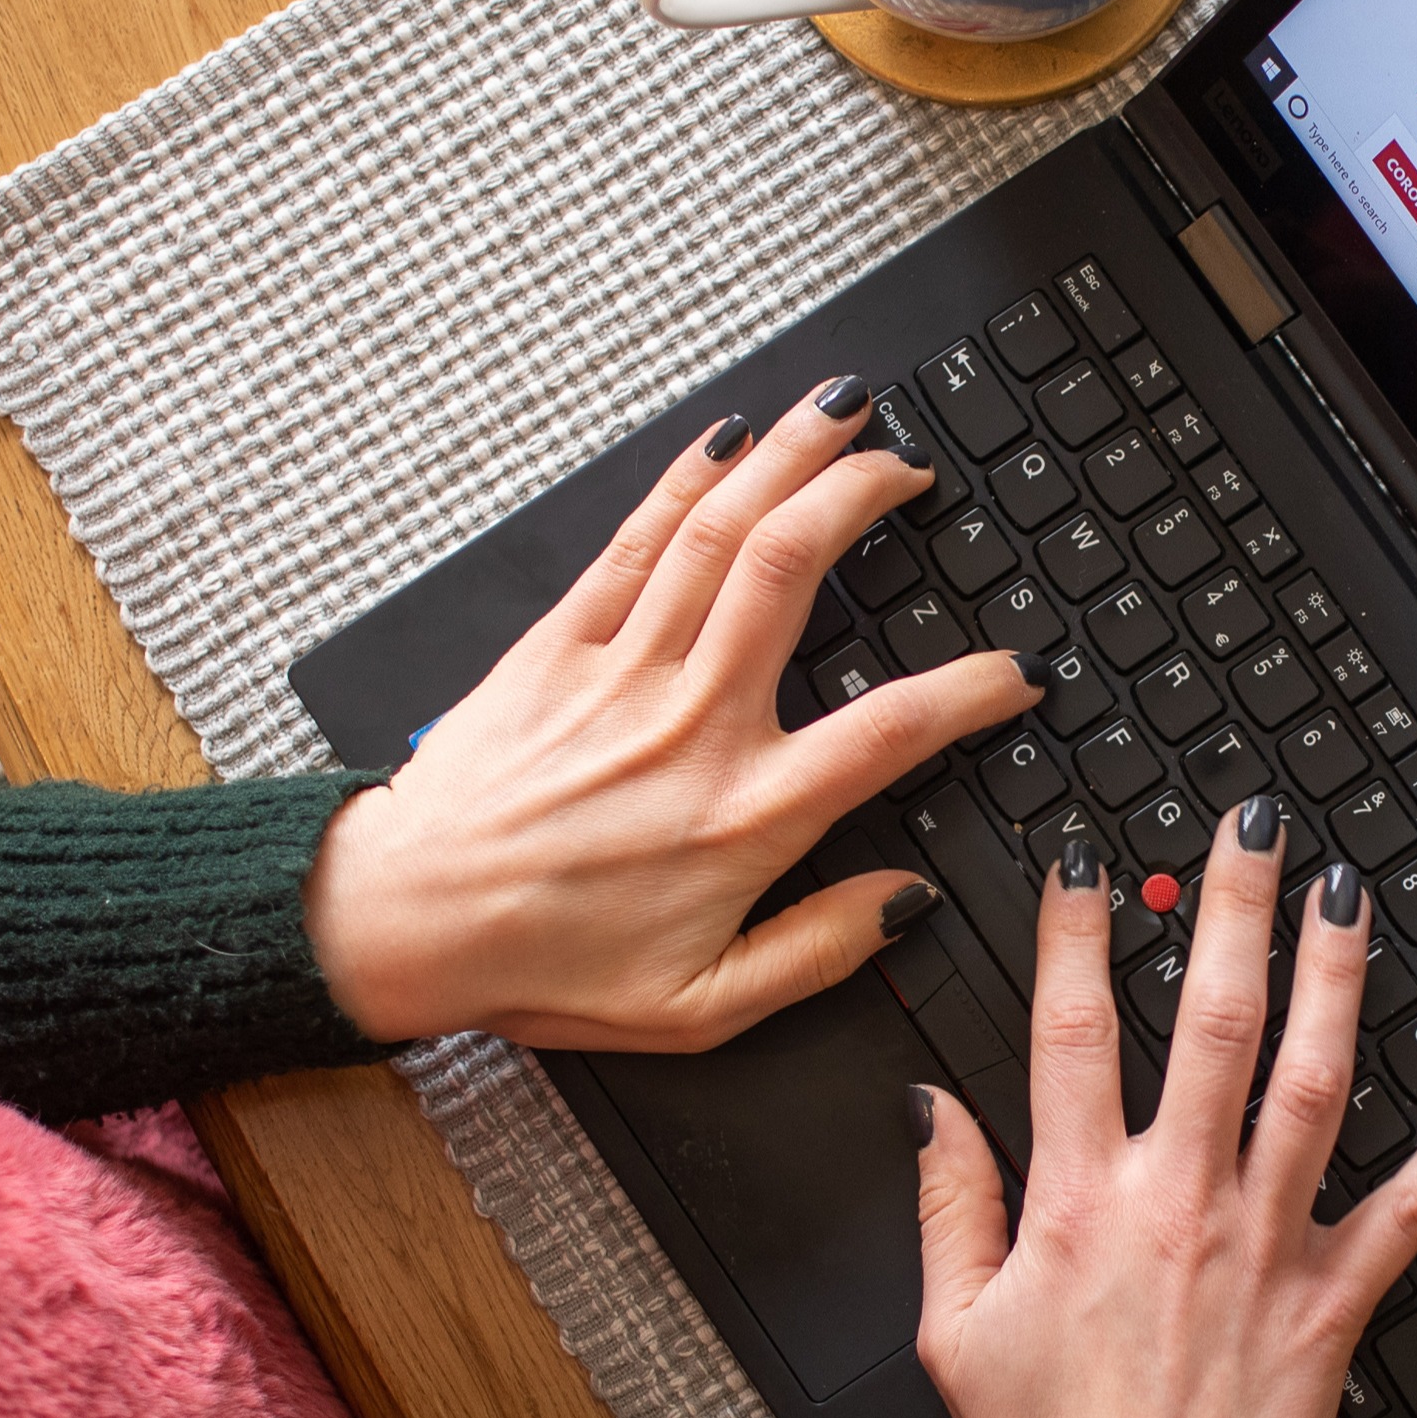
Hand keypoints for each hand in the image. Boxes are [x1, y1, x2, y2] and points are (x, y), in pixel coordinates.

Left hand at [303, 377, 1042, 1049]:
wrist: (401, 923)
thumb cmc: (540, 965)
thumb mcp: (700, 1005)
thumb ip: (818, 952)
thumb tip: (905, 904)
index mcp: (743, 815)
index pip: (891, 729)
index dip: (972, 690)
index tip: (1015, 670)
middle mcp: (691, 724)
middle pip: (796, 570)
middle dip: (863, 495)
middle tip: (909, 470)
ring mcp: (622, 672)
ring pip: (720, 533)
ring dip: (789, 457)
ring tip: (841, 412)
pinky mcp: (557, 645)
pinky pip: (634, 543)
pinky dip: (684, 481)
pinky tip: (727, 442)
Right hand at [911, 799, 1416, 1417]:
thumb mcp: (954, 1335)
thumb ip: (947, 1207)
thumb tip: (932, 1107)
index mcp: (1078, 1204)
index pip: (1069, 1030)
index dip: (1072, 929)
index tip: (1085, 853)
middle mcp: (1178, 1205)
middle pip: (1211, 1022)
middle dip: (1231, 907)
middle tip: (1250, 821)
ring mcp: (1266, 1248)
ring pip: (1313, 1083)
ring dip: (1336, 978)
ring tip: (1347, 894)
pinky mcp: (1335, 1304)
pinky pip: (1412, 1209)